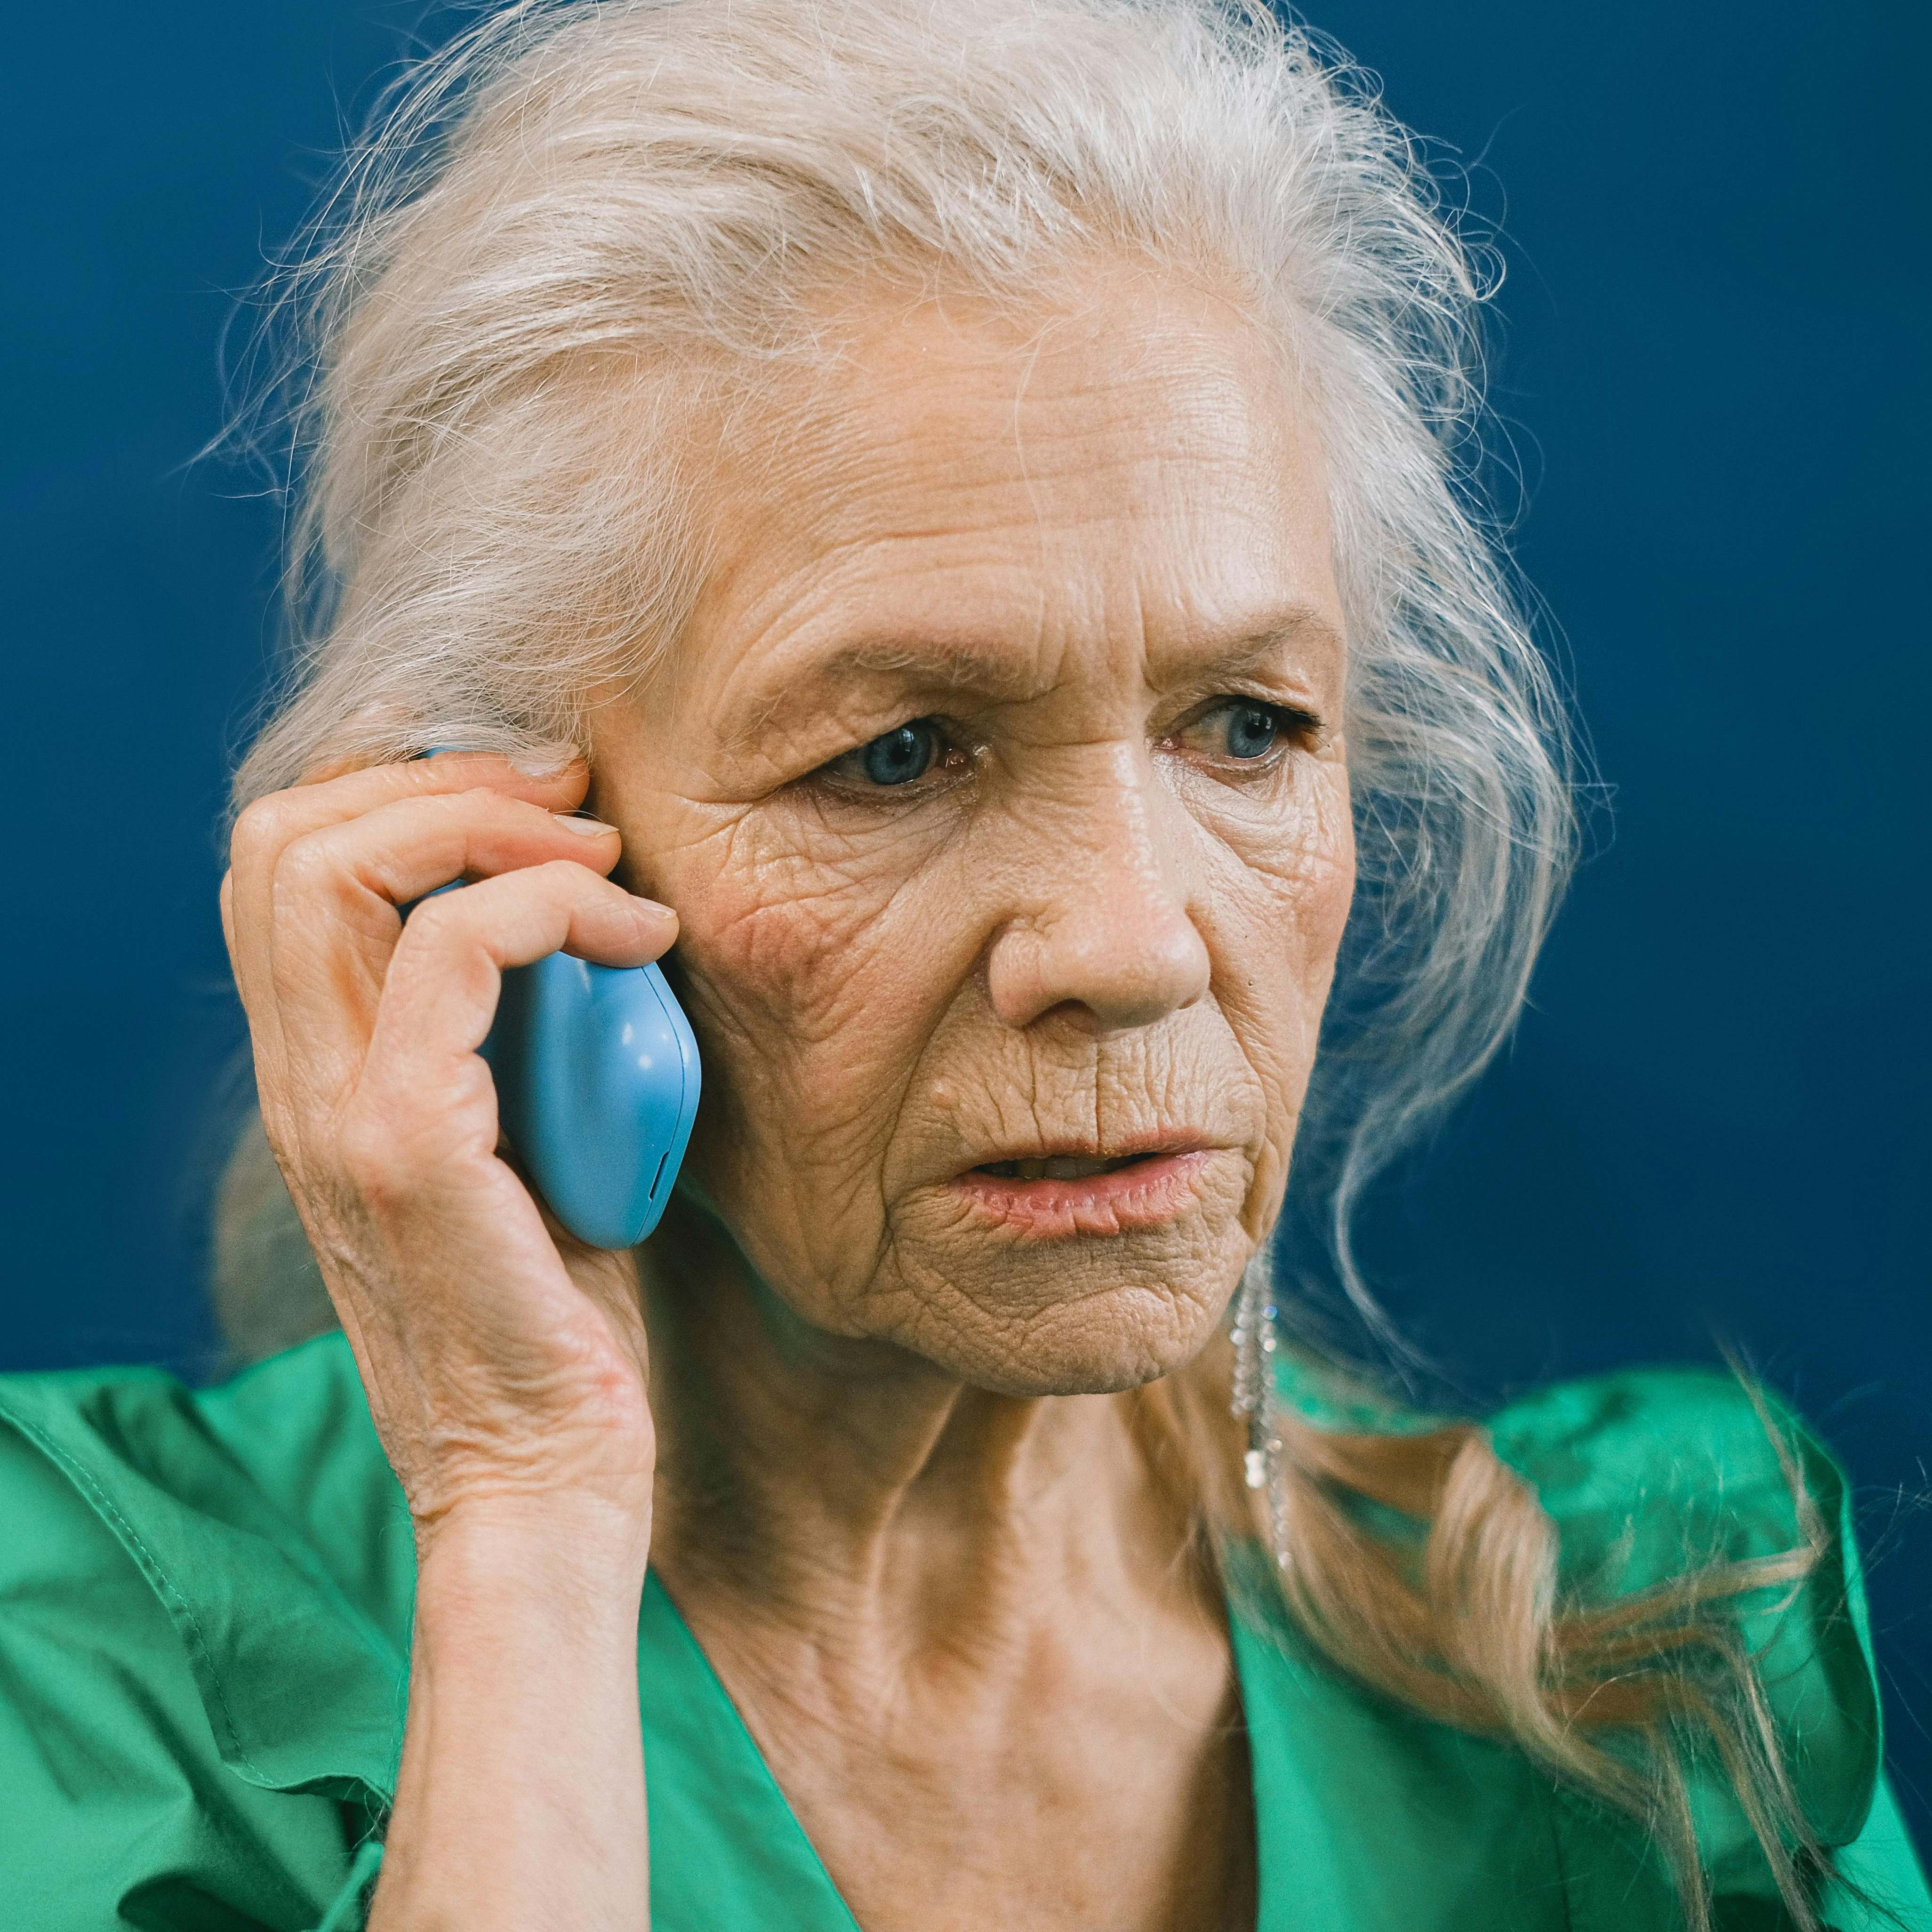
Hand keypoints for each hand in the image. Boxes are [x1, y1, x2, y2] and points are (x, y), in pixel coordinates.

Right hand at [221, 752, 673, 1554]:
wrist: (546, 1475)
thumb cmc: (561, 1315)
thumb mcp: (526, 1145)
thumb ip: (513, 1041)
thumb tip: (587, 925)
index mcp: (325, 1076)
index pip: (286, 870)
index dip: (403, 795)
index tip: (546, 806)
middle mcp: (304, 1083)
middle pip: (282, 840)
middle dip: (439, 780)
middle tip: (571, 802)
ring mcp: (338, 1112)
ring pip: (328, 866)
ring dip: (485, 821)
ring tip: (603, 860)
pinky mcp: (405, 1148)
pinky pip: (449, 953)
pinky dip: (551, 908)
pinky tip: (639, 941)